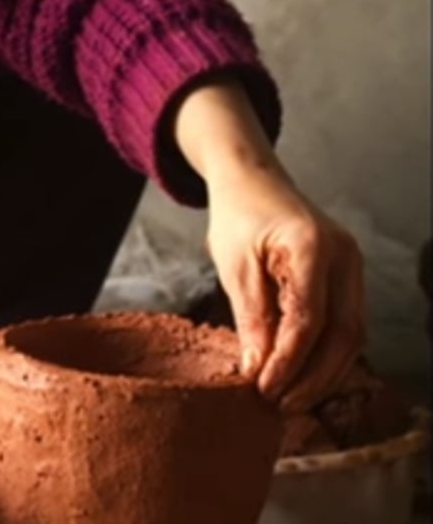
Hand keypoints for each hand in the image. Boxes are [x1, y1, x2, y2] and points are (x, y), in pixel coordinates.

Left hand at [205, 169, 365, 411]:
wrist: (252, 181)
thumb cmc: (238, 217)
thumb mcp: (235, 266)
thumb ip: (251, 317)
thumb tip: (258, 369)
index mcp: (312, 247)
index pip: (309, 319)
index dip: (289, 361)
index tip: (264, 388)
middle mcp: (344, 257)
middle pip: (344, 333)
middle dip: (315, 377)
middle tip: (282, 405)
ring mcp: (352, 267)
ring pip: (352, 334)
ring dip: (325, 372)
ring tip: (291, 399)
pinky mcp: (347, 278)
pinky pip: (346, 323)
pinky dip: (327, 353)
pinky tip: (302, 375)